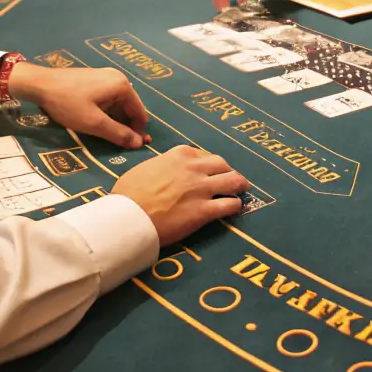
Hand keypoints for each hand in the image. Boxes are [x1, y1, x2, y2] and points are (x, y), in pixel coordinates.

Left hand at [8, 64, 148, 148]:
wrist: (39, 84)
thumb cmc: (67, 103)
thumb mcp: (94, 123)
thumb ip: (118, 134)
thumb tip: (140, 144)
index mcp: (122, 85)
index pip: (139, 113)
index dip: (138, 132)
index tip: (133, 149)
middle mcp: (117, 78)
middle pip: (129, 109)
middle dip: (125, 127)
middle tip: (118, 146)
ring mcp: (105, 78)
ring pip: (116, 106)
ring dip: (114, 122)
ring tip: (106, 137)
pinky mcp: (93, 80)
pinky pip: (106, 100)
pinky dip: (105, 114)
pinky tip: (96, 124)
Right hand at [113, 145, 247, 244]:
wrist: (129, 217)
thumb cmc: (128, 194)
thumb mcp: (145, 168)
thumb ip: (162, 166)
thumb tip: (164, 172)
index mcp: (179, 155)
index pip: (204, 155)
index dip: (210, 164)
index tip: (211, 170)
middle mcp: (194, 168)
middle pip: (222, 165)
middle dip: (228, 172)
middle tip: (231, 179)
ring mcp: (201, 189)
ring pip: (233, 182)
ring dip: (239, 185)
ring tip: (242, 190)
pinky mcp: (204, 211)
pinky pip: (230, 205)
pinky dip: (235, 206)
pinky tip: (235, 209)